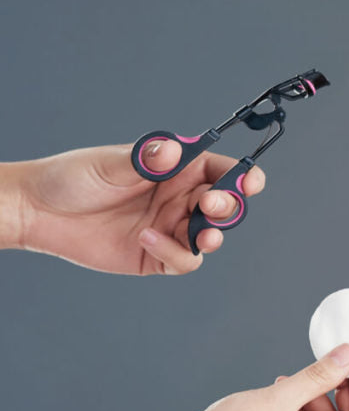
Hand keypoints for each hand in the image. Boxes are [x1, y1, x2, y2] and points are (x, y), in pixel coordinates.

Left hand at [14, 141, 264, 274]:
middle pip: (224, 205)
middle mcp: (180, 198)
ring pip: (211, 235)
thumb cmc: (73, 179)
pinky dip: (174, 253)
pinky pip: (184, 260)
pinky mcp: (157, 256)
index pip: (222, 170)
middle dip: (227, 206)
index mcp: (177, 169)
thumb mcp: (111, 164)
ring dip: (213, 234)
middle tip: (211, 206)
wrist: (38, 212)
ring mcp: (171, 227)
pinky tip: (147, 238)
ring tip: (202, 234)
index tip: (249, 182)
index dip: (243, 176)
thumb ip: (147, 159)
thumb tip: (173, 150)